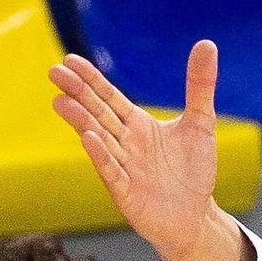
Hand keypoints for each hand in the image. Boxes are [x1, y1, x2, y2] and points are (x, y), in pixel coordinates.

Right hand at [49, 41, 251, 260]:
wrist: (195, 216)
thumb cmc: (194, 171)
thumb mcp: (200, 124)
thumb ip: (200, 86)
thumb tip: (207, 44)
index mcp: (137, 126)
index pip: (109, 98)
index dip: (91, 80)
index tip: (70, 60)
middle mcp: (125, 144)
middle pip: (98, 114)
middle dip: (78, 94)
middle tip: (54, 72)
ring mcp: (123, 168)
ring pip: (99, 140)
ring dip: (81, 121)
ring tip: (61, 101)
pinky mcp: (126, 193)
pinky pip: (112, 171)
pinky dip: (101, 156)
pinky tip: (88, 138)